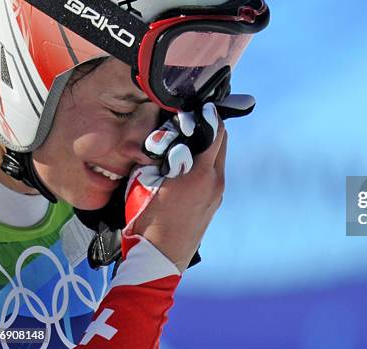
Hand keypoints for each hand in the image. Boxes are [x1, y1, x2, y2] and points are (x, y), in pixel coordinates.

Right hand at [122, 103, 225, 270]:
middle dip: (209, 129)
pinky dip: (206, 164)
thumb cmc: (146, 221)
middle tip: (193, 122)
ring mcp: (217, 195)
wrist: (158, 260)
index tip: (201, 106)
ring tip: (188, 144)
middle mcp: (216, 182)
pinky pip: (214, 175)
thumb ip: (159, 157)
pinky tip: (187, 167)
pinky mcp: (214, 205)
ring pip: (218, 160)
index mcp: (202, 173)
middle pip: (222, 143)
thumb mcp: (144, 183)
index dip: (209, 115)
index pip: (216, 131)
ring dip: (208, 147)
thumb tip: (168, 140)